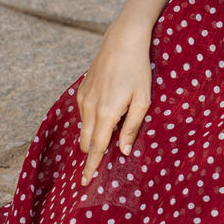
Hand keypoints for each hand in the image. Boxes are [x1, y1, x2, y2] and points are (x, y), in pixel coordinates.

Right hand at [76, 17, 152, 184]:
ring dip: (92, 137)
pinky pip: (83, 115)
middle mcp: (89, 108)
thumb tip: (123, 150)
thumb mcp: (143, 100)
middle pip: (86, 142)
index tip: (84, 183)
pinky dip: (91, 122)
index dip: (90, 167)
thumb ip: (132, 127)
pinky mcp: (81, 90)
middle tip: (101, 164)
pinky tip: (106, 115)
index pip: (96, 148)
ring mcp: (83, 98)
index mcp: (106, 113)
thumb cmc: (138, 69)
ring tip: (109, 137)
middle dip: (91, 154)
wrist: (122, 41)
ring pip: (84, 129)